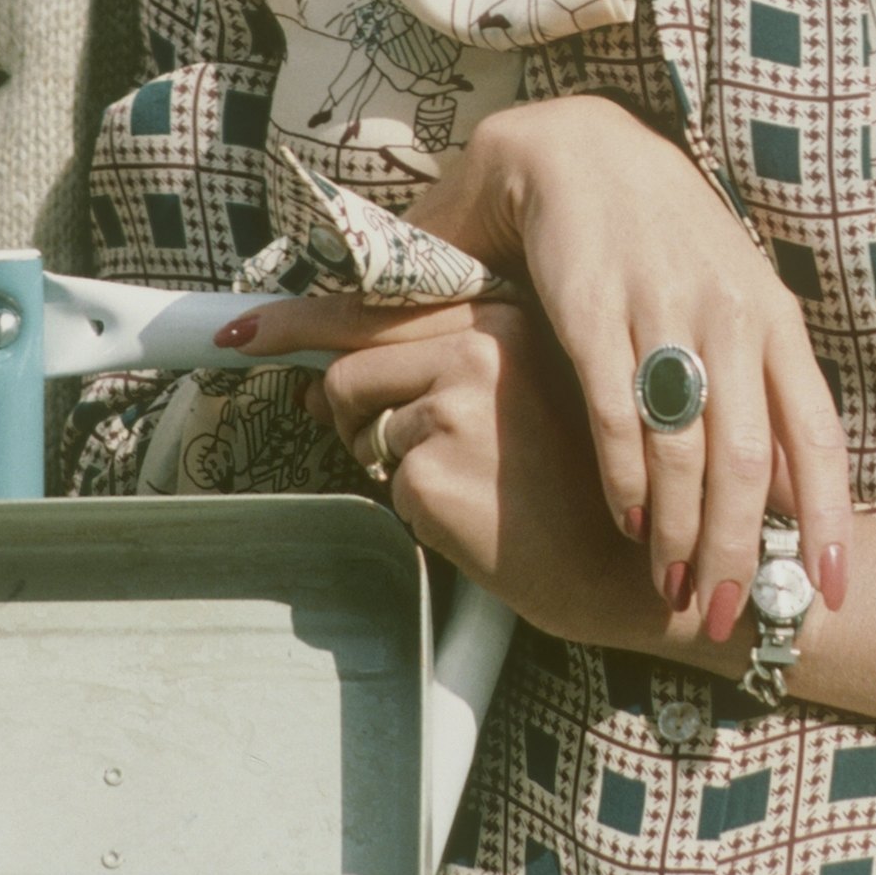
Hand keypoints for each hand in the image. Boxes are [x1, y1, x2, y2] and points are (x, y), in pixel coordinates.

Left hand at [249, 289, 663, 647]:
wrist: (635, 567)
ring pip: (364, 429)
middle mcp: (477, 348)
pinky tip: (480, 519)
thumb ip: (437, 365)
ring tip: (473, 486)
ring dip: (395, 463)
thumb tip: (323, 378)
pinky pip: (390, 488)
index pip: (374, 307)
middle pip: (350, 364)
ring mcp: (453, 409)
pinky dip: (420, 511)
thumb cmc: (582, 483)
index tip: (240, 332)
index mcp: (504, 315)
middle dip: (347, 411)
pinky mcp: (434, 474)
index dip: (295, 320)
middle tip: (385, 445)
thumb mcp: (522, 394)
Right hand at [406, 92, 851, 634]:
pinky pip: (617, 414)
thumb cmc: (666, 238)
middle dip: (740, 550)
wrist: (578, 150)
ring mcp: (661, 309)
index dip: (827, 519)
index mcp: (773, 315)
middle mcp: (728, 313)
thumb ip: (764, 387)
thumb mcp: (734, 299)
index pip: (817, 433)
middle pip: (749, 459)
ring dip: (682, 532)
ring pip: (685, 447)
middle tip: (725, 614)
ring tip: (673, 586)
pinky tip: (628, 520)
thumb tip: (786, 497)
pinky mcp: (592, 308)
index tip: (828, 592)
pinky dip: (625, 478)